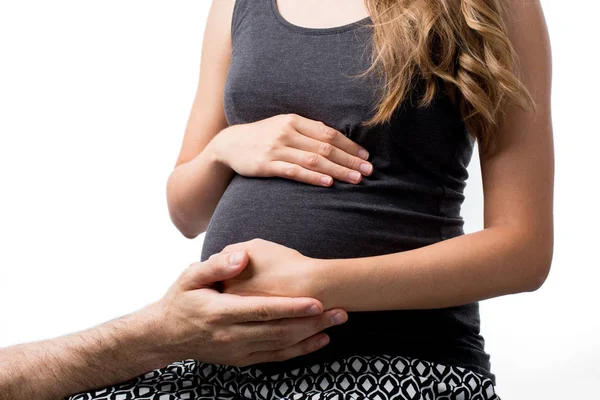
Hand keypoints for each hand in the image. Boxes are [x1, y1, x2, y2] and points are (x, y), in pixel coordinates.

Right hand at [147, 248, 347, 366]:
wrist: (165, 336)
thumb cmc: (181, 300)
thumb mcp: (190, 277)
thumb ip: (216, 266)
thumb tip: (241, 258)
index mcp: (221, 312)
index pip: (263, 310)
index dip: (292, 307)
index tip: (317, 301)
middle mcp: (232, 335)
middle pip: (279, 331)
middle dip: (312, 323)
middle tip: (340, 312)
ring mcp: (238, 351)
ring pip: (281, 346)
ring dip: (311, 337)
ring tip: (335, 325)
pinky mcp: (242, 360)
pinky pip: (275, 357)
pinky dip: (299, 351)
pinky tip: (317, 342)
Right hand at [211, 113, 372, 185]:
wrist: (229, 144)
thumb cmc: (262, 137)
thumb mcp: (283, 126)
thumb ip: (306, 132)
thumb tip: (335, 141)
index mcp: (294, 120)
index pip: (329, 133)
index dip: (349, 145)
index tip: (366, 156)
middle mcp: (287, 132)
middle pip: (326, 147)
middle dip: (350, 159)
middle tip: (368, 170)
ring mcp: (277, 149)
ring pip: (314, 160)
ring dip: (338, 170)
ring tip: (356, 179)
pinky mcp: (267, 165)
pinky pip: (294, 171)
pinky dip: (313, 177)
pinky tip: (328, 183)